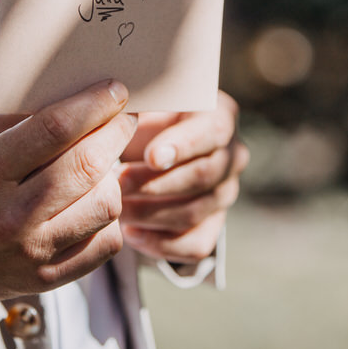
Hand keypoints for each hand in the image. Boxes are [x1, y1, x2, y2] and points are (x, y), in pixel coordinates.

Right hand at [0, 80, 137, 299]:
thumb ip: (22, 119)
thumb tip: (82, 96)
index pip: (55, 130)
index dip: (93, 105)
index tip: (115, 90)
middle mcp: (9, 217)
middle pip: (87, 166)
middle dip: (115, 133)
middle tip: (122, 119)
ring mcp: (31, 253)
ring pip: (105, 206)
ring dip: (112, 178)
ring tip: (101, 166)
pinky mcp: (48, 279)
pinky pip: (106, 244)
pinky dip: (108, 219)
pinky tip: (93, 203)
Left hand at [117, 91, 247, 262]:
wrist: (150, 146)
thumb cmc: (145, 118)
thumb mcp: (145, 103)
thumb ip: (140, 103)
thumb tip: (117, 110)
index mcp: (220, 116)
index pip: (212, 132)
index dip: (183, 146)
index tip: (151, 157)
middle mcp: (231, 156)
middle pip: (203, 176)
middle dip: (155, 184)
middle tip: (117, 184)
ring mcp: (225, 193)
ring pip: (195, 212)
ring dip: (150, 214)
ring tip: (116, 209)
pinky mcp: (214, 224)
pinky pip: (197, 245)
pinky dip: (162, 245)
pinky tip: (131, 233)